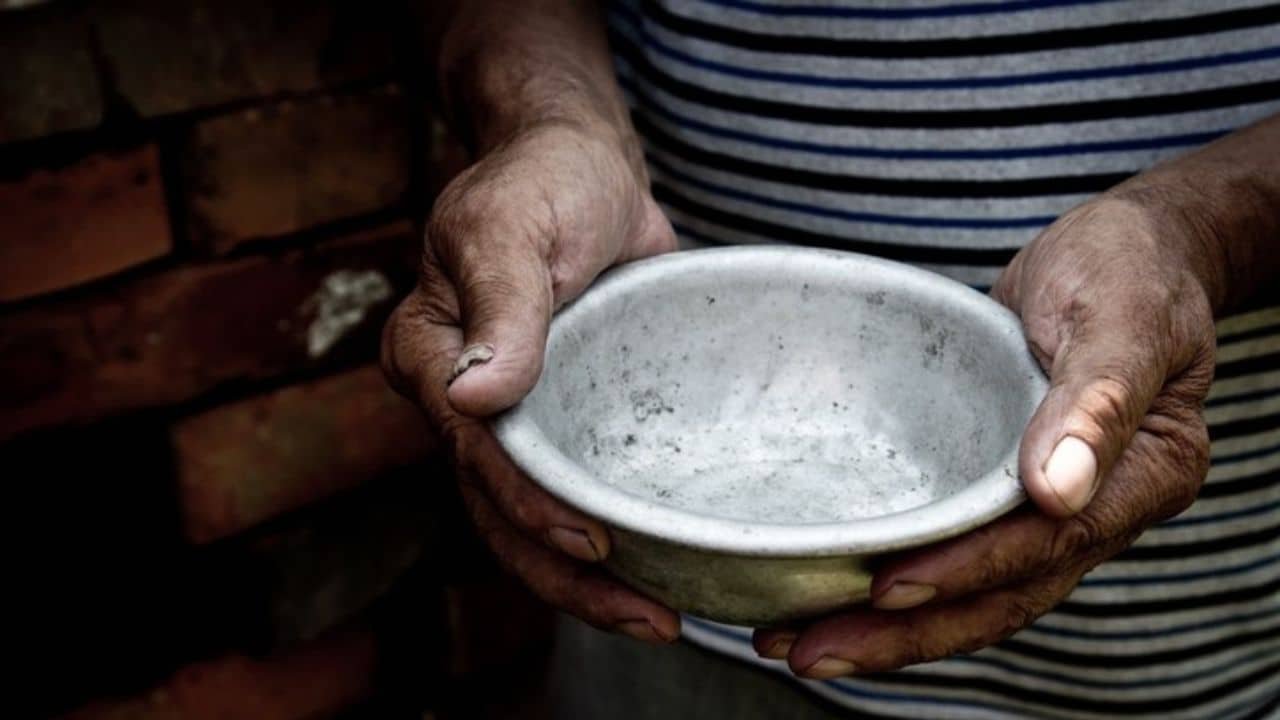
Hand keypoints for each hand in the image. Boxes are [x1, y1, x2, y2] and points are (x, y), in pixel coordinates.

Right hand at [382, 118, 679, 642]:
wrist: (586, 165)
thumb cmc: (543, 180)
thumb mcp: (514, 224)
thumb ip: (500, 306)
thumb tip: (474, 395)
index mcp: (431, 356)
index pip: (473, 452)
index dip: (530, 508)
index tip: (593, 544)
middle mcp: (465, 400)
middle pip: (500, 510)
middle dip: (566, 576)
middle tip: (650, 617)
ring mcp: (519, 416)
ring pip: (539, 517)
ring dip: (591, 577)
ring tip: (663, 616)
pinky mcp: (570, 415)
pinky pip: (583, 485)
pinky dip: (616, 527)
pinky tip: (666, 562)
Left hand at [753, 195, 1217, 677]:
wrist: (1123, 250)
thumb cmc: (1129, 266)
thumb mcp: (1124, 311)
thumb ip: (1098, 398)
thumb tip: (1058, 493)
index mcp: (1143, 474)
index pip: (1049, 545)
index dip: (968, 571)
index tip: (889, 588)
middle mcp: (1096, 508)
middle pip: (1000, 595)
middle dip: (904, 633)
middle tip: (808, 650)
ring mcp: (1046, 507)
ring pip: (970, 588)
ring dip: (886, 625)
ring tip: (793, 642)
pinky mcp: (999, 490)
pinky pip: (951, 546)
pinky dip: (894, 576)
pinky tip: (827, 590)